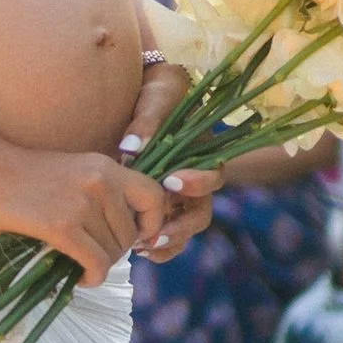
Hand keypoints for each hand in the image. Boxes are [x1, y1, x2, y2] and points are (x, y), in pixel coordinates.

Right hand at [0, 146, 169, 285]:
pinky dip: (92, 277)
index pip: (155, 197)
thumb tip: (127, 234)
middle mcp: (101, 182)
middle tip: (95, 255)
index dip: (152, 223)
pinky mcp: (62, 226)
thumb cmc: (26, 175)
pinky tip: (79, 277)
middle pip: (131, 234)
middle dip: (117, 252)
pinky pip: (95, 263)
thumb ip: (102, 192)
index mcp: (106, 167)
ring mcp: (82, 204)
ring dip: (100, 266)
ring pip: (113, 252)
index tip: (135, 237)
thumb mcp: (76, 171)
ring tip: (83, 266)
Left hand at [118, 55, 215, 262]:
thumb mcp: (154, 98)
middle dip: (179, 227)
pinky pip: (167, 233)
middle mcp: (195, 179)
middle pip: (200, 213)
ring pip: (184, 228)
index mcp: (204, 154)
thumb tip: (130, 149)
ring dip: (167, 241)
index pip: (212, 176)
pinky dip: (157, 245)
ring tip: (142, 247)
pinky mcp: (161, 205)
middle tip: (153, 233)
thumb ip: (146, 121)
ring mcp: (178, 196)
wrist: (142, 94)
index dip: (197, 183)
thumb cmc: (155, 93)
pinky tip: (138, 250)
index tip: (171, 182)